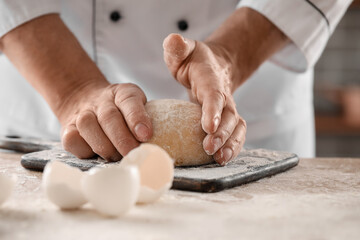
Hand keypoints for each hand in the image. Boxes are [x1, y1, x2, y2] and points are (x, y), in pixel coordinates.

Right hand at [59, 82, 151, 160]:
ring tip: (118, 157)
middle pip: (109, 118)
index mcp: (123, 93)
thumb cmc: (121, 112)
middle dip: (123, 140)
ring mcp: (82, 114)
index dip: (137, 118)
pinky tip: (97, 154)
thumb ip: (146, 121)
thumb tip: (160, 146)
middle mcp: (102, 101)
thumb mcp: (137, 108)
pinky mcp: (67, 129)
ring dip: (106, 147)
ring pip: (89, 128)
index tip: (146, 135)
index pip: (130, 101)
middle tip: (134, 154)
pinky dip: (86, 151)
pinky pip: (73, 141)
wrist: (85, 100)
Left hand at [163, 34, 246, 164]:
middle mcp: (223, 95)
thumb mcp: (183, 50)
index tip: (208, 127)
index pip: (214, 95)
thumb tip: (173, 41)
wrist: (215, 66)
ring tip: (219, 160)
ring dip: (231, 144)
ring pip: (237, 127)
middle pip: (229, 115)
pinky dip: (232, 148)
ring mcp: (228, 109)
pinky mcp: (227, 120)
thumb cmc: (194, 61)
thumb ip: (177, 48)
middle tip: (209, 148)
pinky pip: (236, 135)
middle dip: (222, 133)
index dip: (213, 111)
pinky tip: (222, 160)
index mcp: (210, 79)